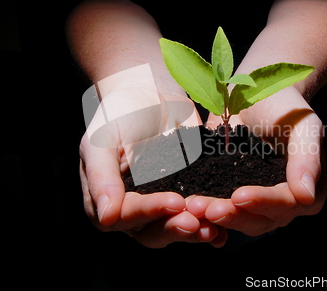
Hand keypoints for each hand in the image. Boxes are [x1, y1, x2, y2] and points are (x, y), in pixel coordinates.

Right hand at [79, 67, 226, 247]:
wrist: (150, 94)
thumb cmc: (119, 114)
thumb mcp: (102, 141)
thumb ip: (102, 178)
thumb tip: (106, 217)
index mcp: (107, 201)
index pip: (128, 216)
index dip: (151, 212)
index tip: (175, 202)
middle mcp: (134, 211)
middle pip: (152, 232)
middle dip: (175, 228)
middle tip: (196, 221)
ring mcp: (162, 206)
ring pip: (177, 228)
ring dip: (195, 231)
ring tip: (214, 227)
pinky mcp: (186, 196)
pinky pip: (198, 216)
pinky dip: (211, 225)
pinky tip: (225, 229)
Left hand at [186, 86, 326, 236]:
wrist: (257, 92)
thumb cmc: (285, 105)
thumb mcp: (303, 125)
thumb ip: (307, 158)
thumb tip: (307, 197)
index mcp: (308, 192)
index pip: (285, 204)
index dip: (261, 202)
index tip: (238, 196)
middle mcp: (282, 204)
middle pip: (258, 219)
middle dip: (231, 215)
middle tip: (205, 208)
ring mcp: (256, 202)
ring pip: (236, 218)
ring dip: (214, 215)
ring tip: (192, 207)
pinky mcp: (231, 194)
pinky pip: (219, 207)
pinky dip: (204, 209)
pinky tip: (185, 206)